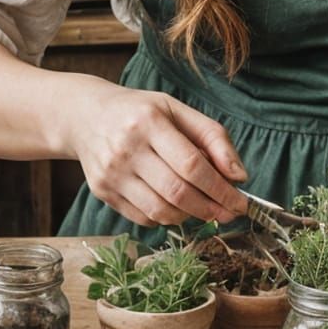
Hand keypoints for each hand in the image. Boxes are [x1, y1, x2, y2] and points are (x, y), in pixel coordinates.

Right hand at [72, 82, 247, 227]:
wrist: (86, 116)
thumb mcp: (177, 110)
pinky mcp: (102, 192)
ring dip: (190, 217)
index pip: (191, 164)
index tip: (241, 202)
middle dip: (210, 208)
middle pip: (177, 192)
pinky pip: (143, 218)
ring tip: (205, 209)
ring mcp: (111, 173)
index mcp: (149, 121)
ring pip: (160, 211)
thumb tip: (239, 176)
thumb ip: (212, 137)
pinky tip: (176, 207)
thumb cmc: (141, 111)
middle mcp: (126, 148)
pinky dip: (166, 218)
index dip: (220, 189)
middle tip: (230, 213)